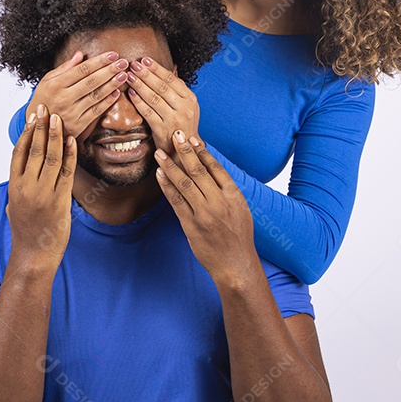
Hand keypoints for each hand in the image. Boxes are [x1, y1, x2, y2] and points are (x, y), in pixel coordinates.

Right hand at [7, 104, 76, 272]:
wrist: (34, 255)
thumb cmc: (26, 231)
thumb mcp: (14, 206)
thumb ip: (17, 188)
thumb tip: (20, 174)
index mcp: (13, 186)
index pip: (18, 152)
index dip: (25, 132)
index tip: (31, 117)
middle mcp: (26, 187)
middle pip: (33, 150)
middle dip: (40, 127)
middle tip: (45, 108)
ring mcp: (43, 193)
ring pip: (49, 157)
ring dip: (55, 135)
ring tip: (58, 118)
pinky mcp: (59, 200)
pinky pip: (65, 171)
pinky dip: (69, 154)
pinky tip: (72, 140)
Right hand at [26, 51, 129, 137]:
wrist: (39, 127)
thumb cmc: (44, 99)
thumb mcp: (48, 81)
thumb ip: (65, 68)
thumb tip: (80, 54)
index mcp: (55, 85)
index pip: (82, 70)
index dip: (99, 61)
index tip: (113, 54)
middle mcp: (63, 98)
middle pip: (91, 82)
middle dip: (109, 70)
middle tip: (123, 62)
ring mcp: (71, 113)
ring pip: (96, 96)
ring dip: (112, 85)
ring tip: (124, 75)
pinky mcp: (78, 126)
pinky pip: (96, 112)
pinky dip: (107, 102)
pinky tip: (116, 93)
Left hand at [127, 57, 199, 155]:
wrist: (185, 152)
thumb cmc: (182, 126)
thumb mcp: (187, 107)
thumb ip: (178, 90)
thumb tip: (167, 70)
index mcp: (190, 99)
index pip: (172, 79)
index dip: (157, 68)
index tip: (145, 59)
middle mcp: (184, 108)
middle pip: (162, 87)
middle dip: (146, 74)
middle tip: (133, 65)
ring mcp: (174, 119)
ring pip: (154, 98)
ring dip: (140, 85)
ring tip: (129, 76)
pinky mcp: (162, 130)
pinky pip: (148, 113)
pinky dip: (138, 101)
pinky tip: (131, 93)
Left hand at [154, 130, 257, 283]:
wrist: (236, 265)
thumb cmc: (238, 236)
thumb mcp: (240, 209)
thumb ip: (227, 190)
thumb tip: (212, 169)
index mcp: (233, 195)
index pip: (216, 167)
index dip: (202, 152)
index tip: (192, 139)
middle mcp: (219, 202)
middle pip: (198, 171)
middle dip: (184, 151)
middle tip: (174, 136)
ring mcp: (204, 214)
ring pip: (184, 183)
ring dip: (170, 166)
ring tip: (159, 153)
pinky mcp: (191, 226)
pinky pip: (176, 201)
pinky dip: (167, 186)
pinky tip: (160, 175)